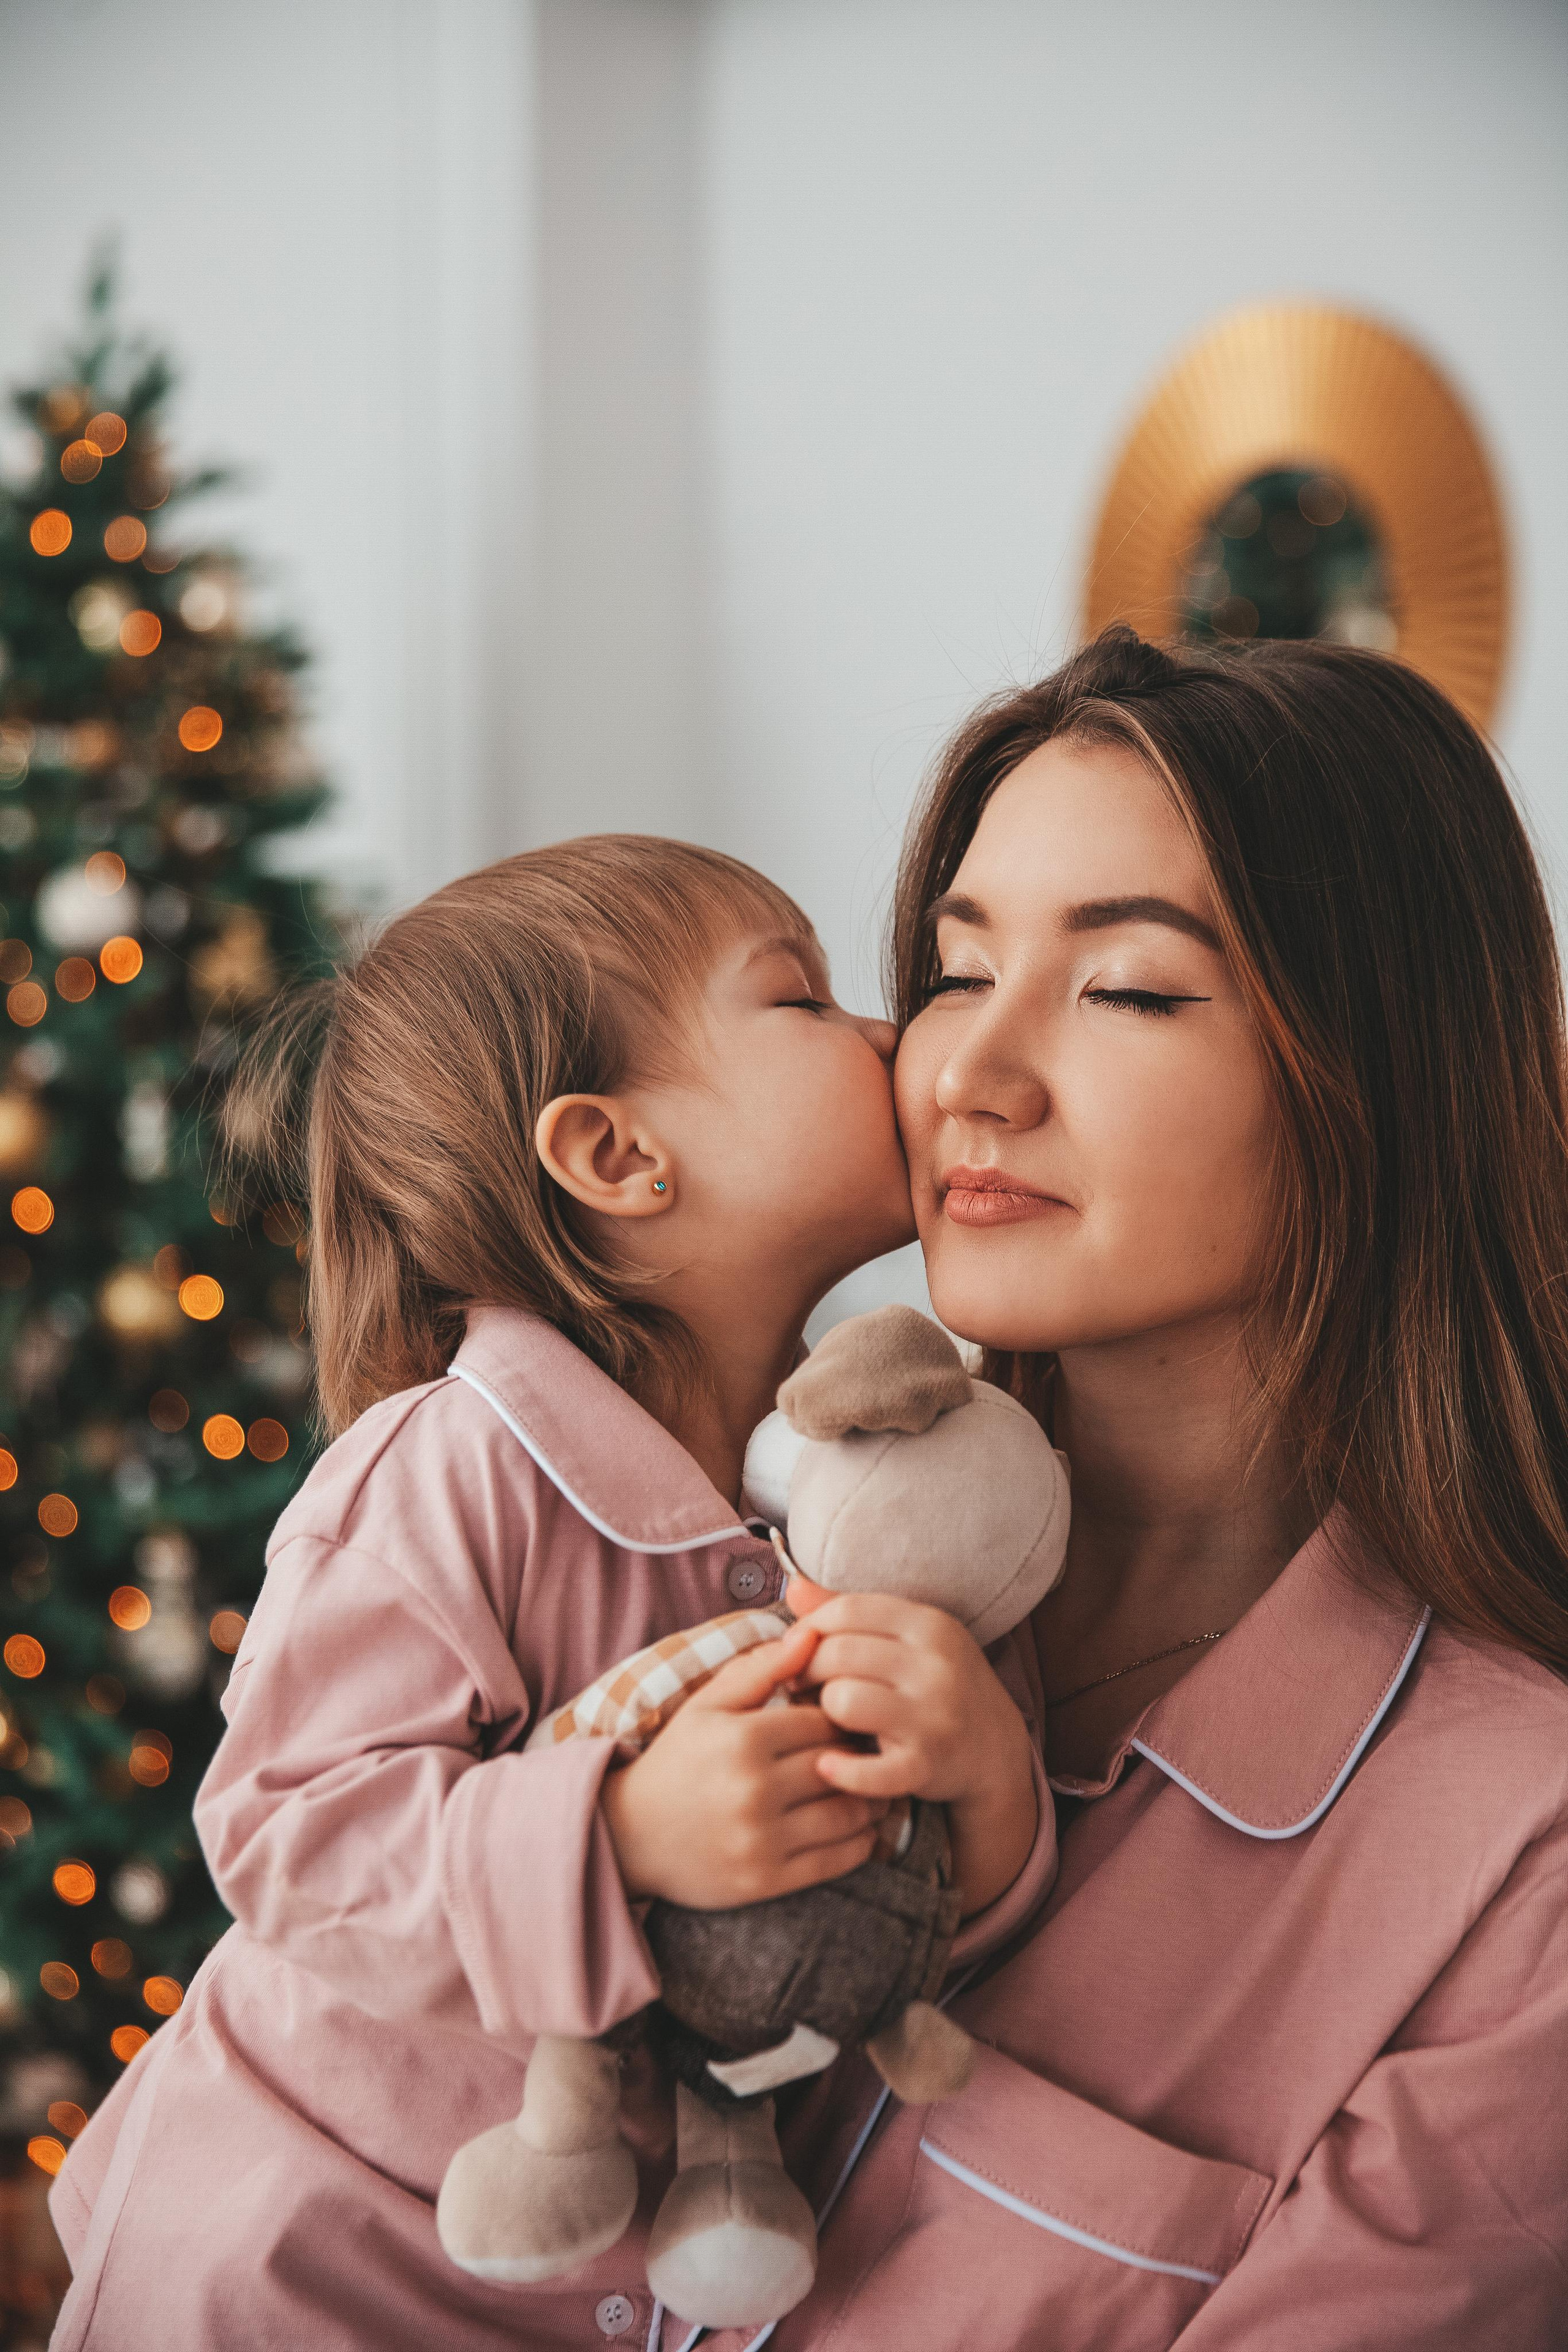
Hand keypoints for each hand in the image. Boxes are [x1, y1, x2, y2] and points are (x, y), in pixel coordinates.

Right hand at [600, 1622, 888, 1909]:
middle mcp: (753, 1789)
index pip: (824, 1720)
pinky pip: (836, 1859)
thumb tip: (812, 1632)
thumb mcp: (708, 1704)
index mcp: (742, 1739)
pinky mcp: (766, 1880)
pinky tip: (862, 1828)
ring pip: (846, 1812)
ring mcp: (760, 1838)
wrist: (631, 1835)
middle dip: (861, 1757)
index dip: (843, 1717)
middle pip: (839, 1764)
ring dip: (871, 1800)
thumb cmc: (679, 1759)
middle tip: (873, 1754)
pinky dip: (861, 1842)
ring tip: (874, 1789)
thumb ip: (761, 1667)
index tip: (849, 1721)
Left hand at [799, 1593, 1038, 1916]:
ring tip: (824, 1718)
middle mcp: (936, 1665)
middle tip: (799, 1687)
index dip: (809, 1628)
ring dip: (822, 1712)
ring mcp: (934, 1716)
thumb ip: (850, 1611)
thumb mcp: (908, 1638)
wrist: (995, 1749)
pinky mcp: (927, 1765)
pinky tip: (828, 1765)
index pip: (847, 1610)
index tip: (798, 1648)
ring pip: (842, 1701)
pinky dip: (840, 1771)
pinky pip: (867, 1769)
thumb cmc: (937, 1684)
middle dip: (806, 1670)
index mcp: (929, 1624)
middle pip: (838, 1653)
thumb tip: (794, 1588)